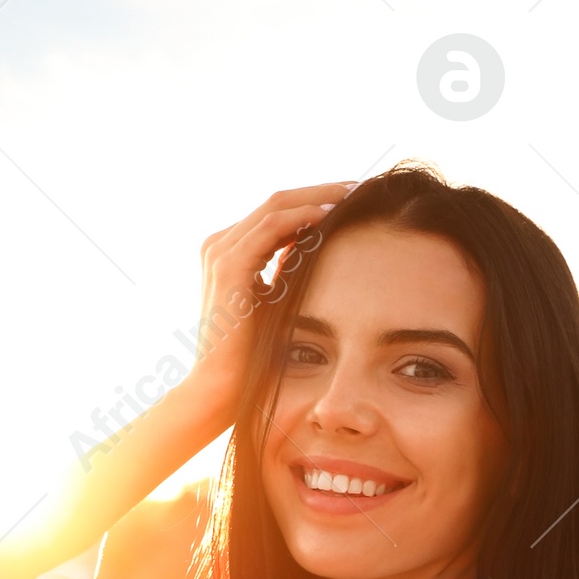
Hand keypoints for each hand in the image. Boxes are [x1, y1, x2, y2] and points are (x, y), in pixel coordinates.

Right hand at [181, 183, 354, 436]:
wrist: (218, 390)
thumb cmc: (249, 358)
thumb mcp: (272, 304)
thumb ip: (286, 272)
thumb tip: (316, 250)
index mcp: (228, 252)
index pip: (276, 213)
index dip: (314, 200)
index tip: (352, 199)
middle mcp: (219, 245)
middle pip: (278, 201)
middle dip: (322, 191)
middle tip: (361, 188)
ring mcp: (221, 253)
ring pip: (277, 206)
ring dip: (319, 196)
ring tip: (354, 195)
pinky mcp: (229, 266)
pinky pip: (273, 226)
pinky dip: (304, 216)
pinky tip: (332, 215)